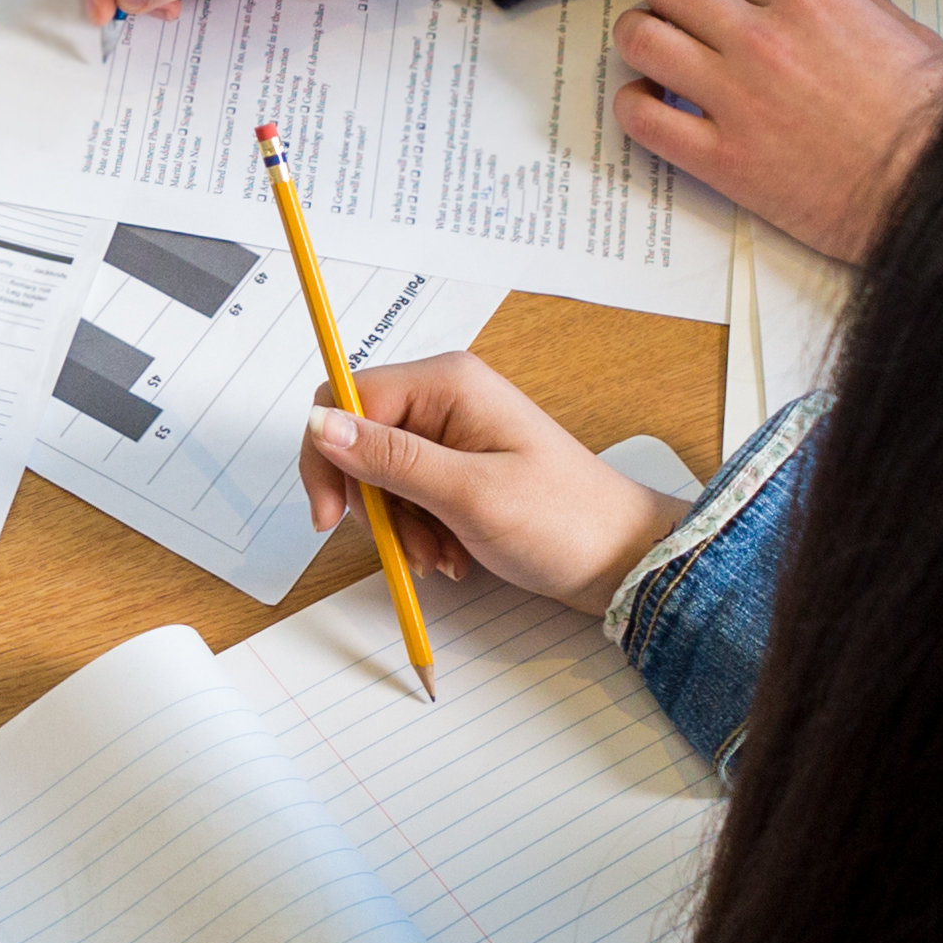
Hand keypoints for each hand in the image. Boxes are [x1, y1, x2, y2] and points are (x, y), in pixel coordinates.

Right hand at [297, 354, 687, 615]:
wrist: (621, 559)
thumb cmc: (562, 520)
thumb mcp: (469, 494)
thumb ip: (391, 459)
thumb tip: (322, 424)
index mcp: (447, 383)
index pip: (347, 400)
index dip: (329, 457)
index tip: (332, 517)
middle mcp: (445, 397)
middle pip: (360, 440)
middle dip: (372, 502)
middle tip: (402, 548)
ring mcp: (452, 432)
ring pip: (380, 476)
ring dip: (398, 526)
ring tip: (441, 557)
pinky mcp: (458, 465)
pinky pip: (407, 495)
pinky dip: (418, 531)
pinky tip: (452, 555)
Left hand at [610, 0, 942, 262]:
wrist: (935, 188)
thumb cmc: (933, 117)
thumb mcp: (904, 32)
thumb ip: (849, 2)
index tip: (729, 4)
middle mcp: (761, 37)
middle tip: (672, 14)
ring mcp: (735, 97)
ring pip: (641, 39)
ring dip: (637, 39)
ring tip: (650, 54)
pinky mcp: (721, 158)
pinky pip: (643, 119)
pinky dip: (633, 105)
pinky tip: (649, 105)